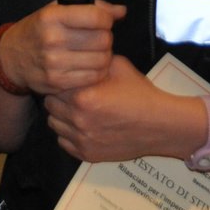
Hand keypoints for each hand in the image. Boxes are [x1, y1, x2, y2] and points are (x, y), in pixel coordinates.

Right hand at [0, 0, 122, 94]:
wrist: (12, 57)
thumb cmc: (38, 30)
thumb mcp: (57, 10)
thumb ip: (91, 8)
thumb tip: (121, 11)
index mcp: (52, 16)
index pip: (97, 17)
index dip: (106, 19)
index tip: (102, 21)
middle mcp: (52, 38)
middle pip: (103, 40)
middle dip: (106, 38)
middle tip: (98, 38)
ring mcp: (54, 62)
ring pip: (102, 60)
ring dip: (105, 56)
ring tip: (95, 52)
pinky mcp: (57, 81)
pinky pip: (93, 77)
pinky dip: (97, 71)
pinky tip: (89, 66)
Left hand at [44, 55, 180, 162]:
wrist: (159, 124)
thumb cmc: (139, 93)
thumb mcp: (117, 66)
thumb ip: (93, 61)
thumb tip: (77, 54)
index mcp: (82, 97)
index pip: (54, 85)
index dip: (61, 81)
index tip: (70, 80)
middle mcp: (78, 120)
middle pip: (50, 105)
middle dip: (59, 98)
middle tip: (73, 95)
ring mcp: (81, 139)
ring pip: (54, 124)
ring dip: (61, 116)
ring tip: (77, 110)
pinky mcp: (87, 154)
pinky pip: (63, 142)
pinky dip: (68, 134)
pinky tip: (82, 126)